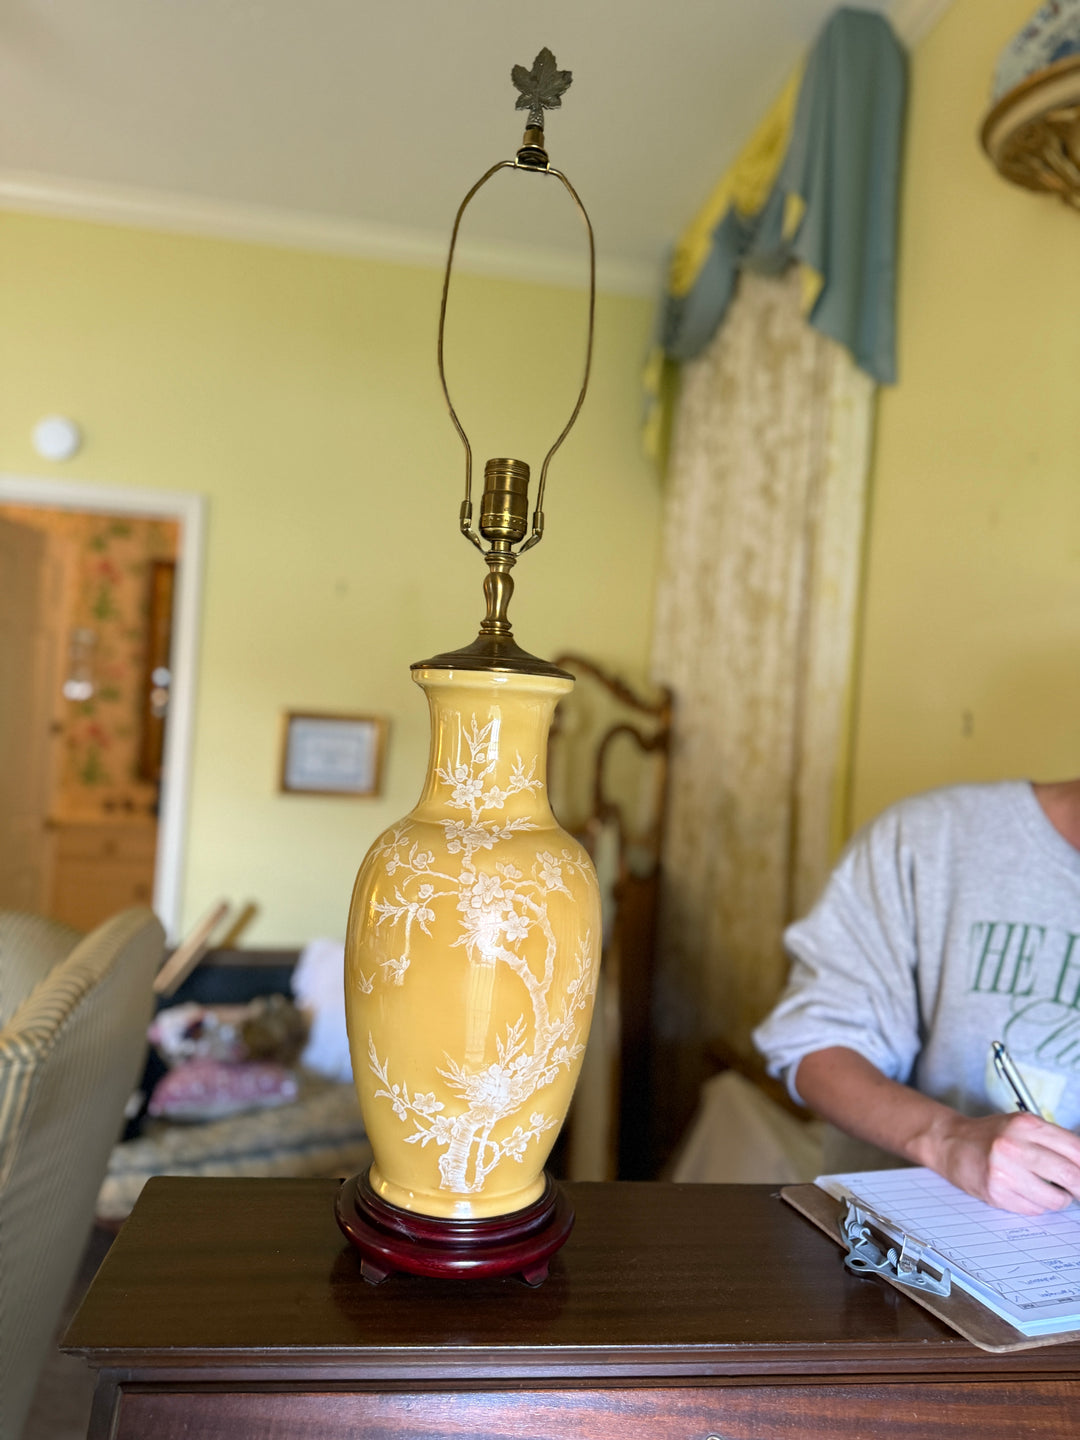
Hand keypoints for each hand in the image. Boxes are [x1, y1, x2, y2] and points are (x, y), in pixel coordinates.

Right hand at [925, 1110, 1079, 1214]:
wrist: (951, 1143)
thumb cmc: (989, 1135)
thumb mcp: (1022, 1126)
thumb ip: (1053, 1141)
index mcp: (1026, 1124)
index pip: (1076, 1150)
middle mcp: (1014, 1145)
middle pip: (1070, 1175)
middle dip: (1079, 1188)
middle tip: (1077, 1190)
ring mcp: (1004, 1171)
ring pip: (1054, 1199)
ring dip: (1058, 1199)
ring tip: (1046, 1189)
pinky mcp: (996, 1192)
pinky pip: (1034, 1209)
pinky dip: (1035, 1204)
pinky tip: (1023, 1191)